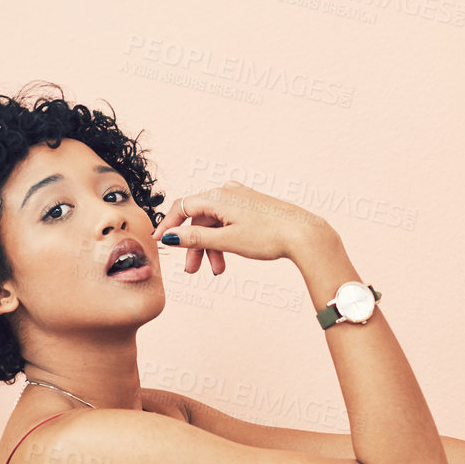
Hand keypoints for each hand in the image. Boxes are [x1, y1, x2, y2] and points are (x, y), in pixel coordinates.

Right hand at [153, 182, 329, 276]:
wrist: (303, 234)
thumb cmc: (268, 235)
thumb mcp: (227, 240)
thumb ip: (196, 239)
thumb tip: (171, 236)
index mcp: (218, 197)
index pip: (183, 207)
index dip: (169, 225)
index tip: (160, 242)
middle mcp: (227, 193)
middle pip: (200, 219)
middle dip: (195, 245)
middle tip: (192, 270)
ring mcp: (241, 199)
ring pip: (215, 224)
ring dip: (212, 248)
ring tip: (217, 270)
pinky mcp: (253, 208)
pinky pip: (230, 223)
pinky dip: (225, 241)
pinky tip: (229, 257)